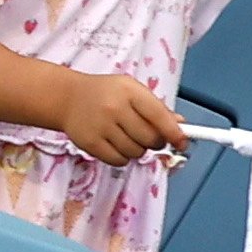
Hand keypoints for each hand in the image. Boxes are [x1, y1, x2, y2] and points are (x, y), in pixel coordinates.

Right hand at [54, 72, 187, 163]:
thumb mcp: (132, 91)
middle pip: (150, 138)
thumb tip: (180, 125)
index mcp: (130, 91)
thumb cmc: (106, 94)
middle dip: (156, 142)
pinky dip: (122, 157)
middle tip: (149, 137)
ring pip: (136, 152)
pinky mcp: (90, 143)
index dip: (174, 132)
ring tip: (127, 136)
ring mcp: (101, 126)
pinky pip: (119, 161)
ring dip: (138, 150)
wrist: (67, 97)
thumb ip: (156, 108)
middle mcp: (115, 108)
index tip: (183, 142)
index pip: (159, 115)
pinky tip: (116, 144)